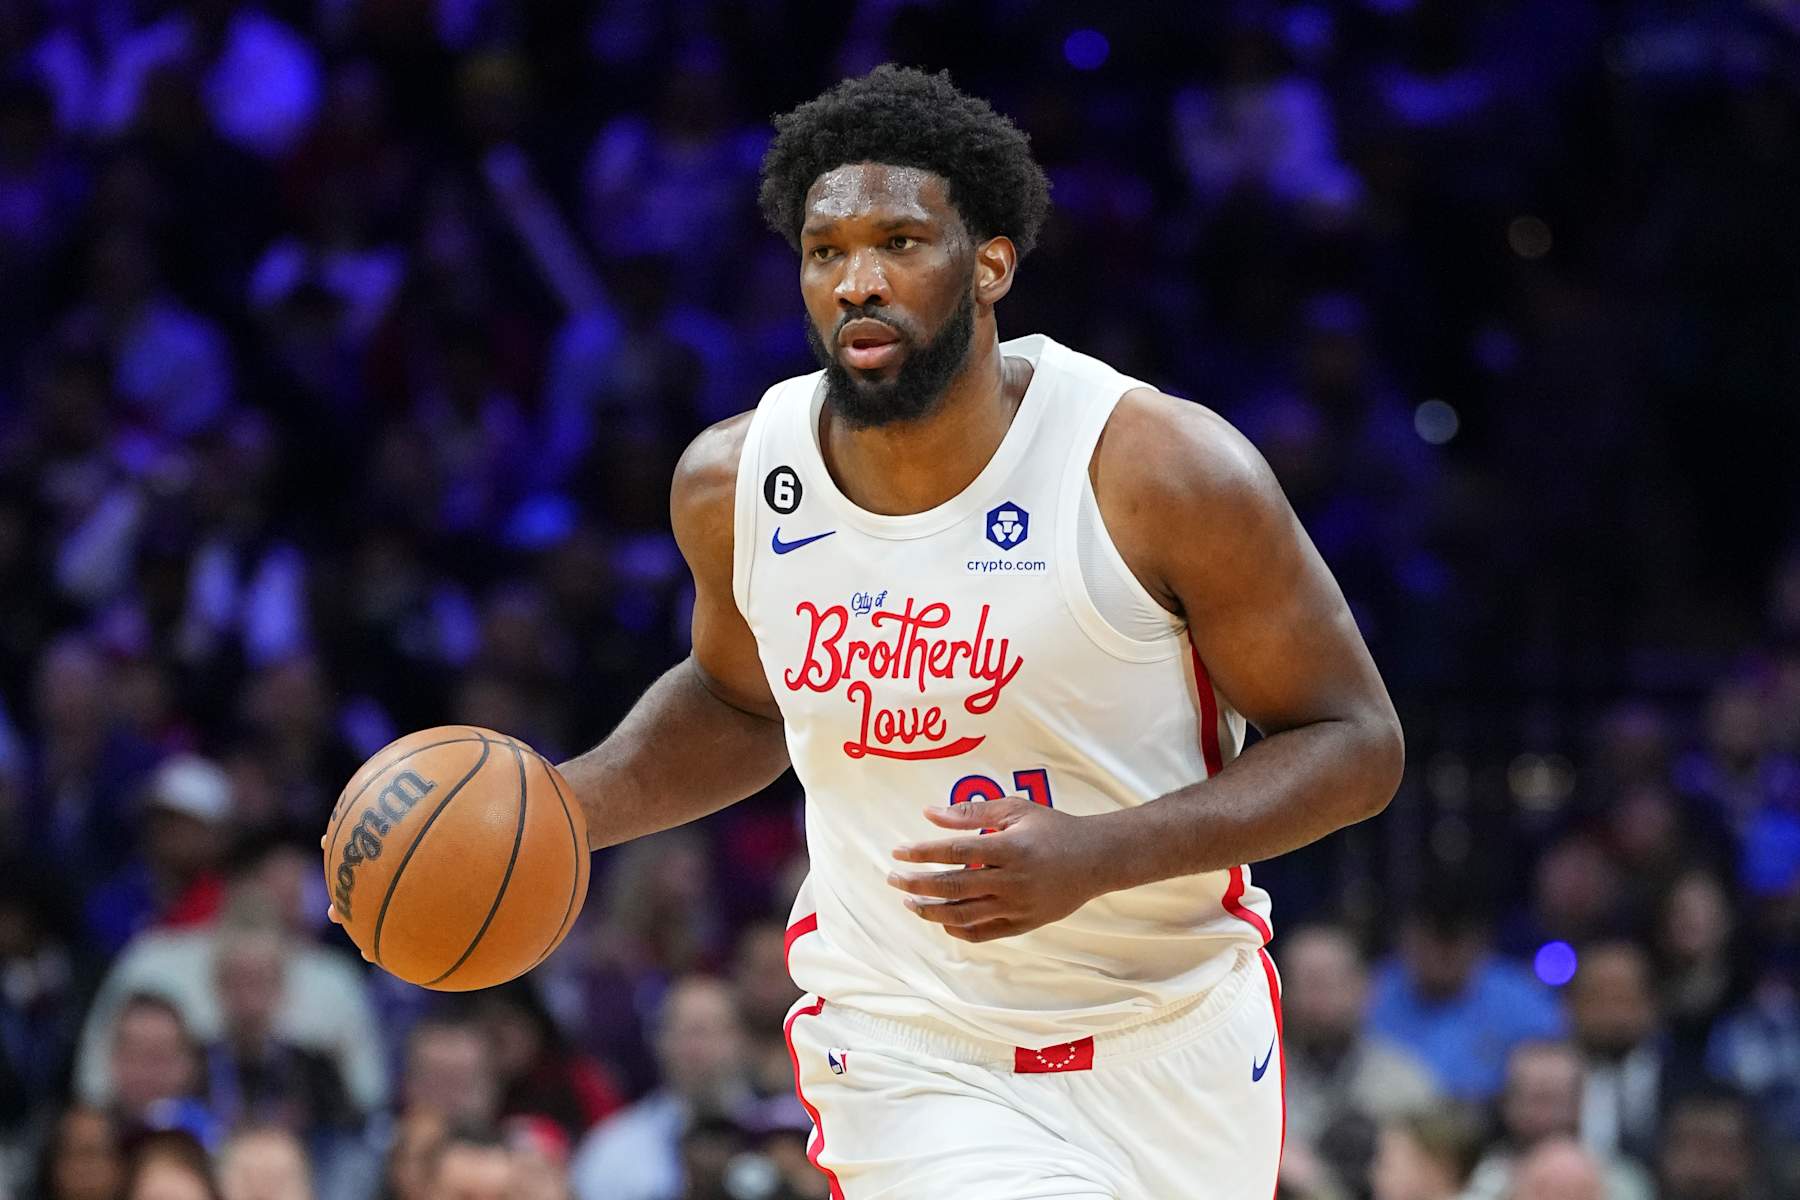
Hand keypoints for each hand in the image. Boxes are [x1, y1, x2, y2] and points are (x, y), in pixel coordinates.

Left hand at [888, 799, 1113, 942]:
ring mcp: (1018, 906)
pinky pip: (983, 933)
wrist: (1096, 859)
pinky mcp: (1024, 924)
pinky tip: (942, 920)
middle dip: (917, 884)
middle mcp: (1012, 881)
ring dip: (931, 911)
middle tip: (893, 879)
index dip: (922, 853)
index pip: (955, 851)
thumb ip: (972, 812)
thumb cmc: (1053, 828)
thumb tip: (930, 813)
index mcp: (1010, 848)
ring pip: (964, 916)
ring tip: (910, 902)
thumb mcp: (1016, 810)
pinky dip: (958, 930)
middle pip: (953, 886)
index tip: (898, 852)